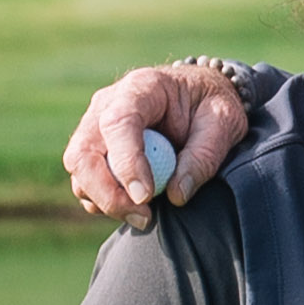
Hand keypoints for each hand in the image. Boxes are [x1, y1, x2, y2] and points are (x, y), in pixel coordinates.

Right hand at [65, 63, 249, 222]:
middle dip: (108, 192)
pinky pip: (84, 181)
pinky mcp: (94, 150)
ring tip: (144, 215)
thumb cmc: (212, 106)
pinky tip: (133, 207)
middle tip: (144, 216)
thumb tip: (177, 195)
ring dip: (105, 201)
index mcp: (141, 87)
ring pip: (79, 171)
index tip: (145, 196)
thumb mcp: (224, 122)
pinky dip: (103, 201)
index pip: (118, 123)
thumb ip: (204, 156)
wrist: (200, 95)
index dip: (126, 162)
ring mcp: (94, 127)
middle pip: (84, 152)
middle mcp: (107, 104)